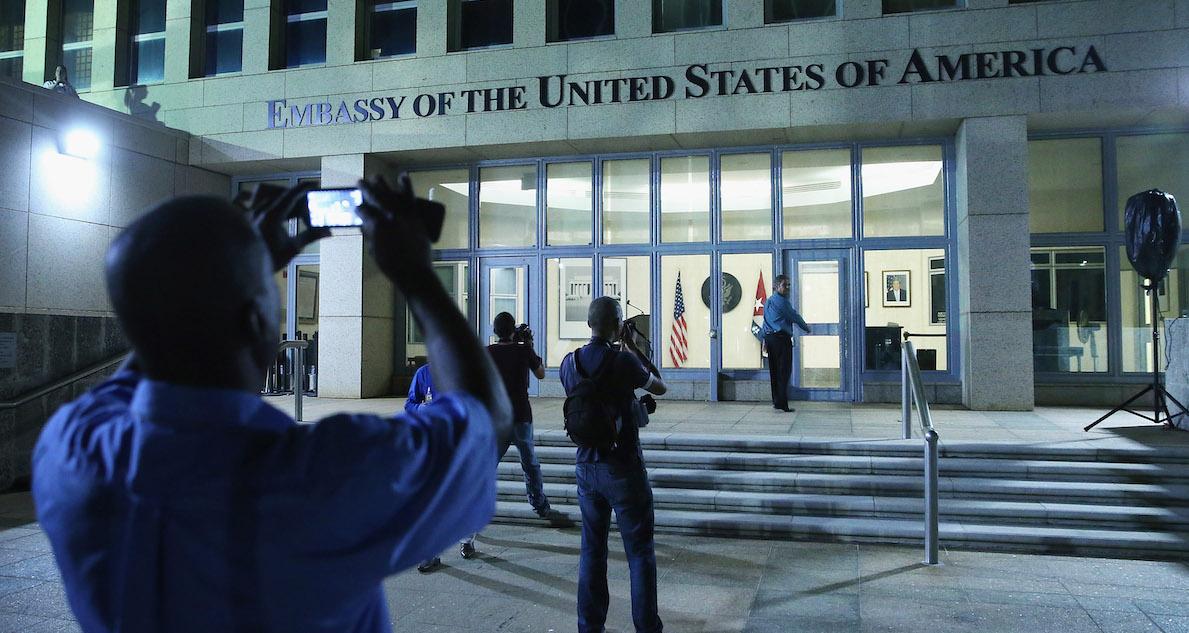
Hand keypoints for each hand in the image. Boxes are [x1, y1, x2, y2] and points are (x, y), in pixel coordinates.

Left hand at [240, 182, 330, 271]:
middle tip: (308, 197)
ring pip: (271, 200)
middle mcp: (260, 212)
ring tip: (296, 208)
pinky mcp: (248, 219)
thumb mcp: (294, 248)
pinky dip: (274, 207)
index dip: (303, 189)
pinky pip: (262, 207)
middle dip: (296, 196)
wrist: (248, 271)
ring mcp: (252, 214)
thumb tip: (329, 232)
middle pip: (281, 196)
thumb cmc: (270, 259)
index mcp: (272, 216)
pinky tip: (280, 215)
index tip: (313, 185)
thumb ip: (311, 236)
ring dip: (284, 201)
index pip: (291, 196)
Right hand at [356, 174, 434, 290]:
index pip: (364, 212)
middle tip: (359, 182)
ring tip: (377, 176)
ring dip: (383, 184)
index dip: (358, 209)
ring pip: (392, 195)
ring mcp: (404, 215)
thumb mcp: (374, 251)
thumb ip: (370, 235)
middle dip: (366, 189)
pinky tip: (403, 176)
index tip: (356, 207)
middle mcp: (390, 217)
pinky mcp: (415, 216)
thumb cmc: (391, 266)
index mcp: (377, 226)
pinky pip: (410, 198)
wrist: (414, 272)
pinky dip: (406, 186)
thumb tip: (365, 224)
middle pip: (375, 198)